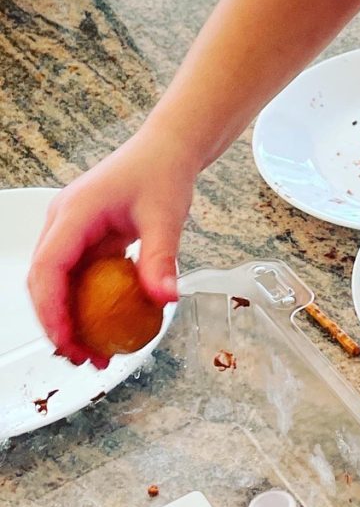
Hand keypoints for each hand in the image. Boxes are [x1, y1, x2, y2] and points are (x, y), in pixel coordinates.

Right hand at [27, 128, 196, 367]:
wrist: (168, 149)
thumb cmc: (162, 171)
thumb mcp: (165, 217)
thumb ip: (161, 259)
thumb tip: (165, 298)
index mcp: (74, 212)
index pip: (48, 268)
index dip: (51, 310)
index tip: (68, 342)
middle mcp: (63, 222)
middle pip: (43, 281)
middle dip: (57, 324)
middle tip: (83, 357)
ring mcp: (71, 230)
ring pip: (57, 283)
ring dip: (70, 318)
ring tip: (95, 352)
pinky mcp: (85, 238)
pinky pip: (77, 277)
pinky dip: (86, 304)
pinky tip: (106, 327)